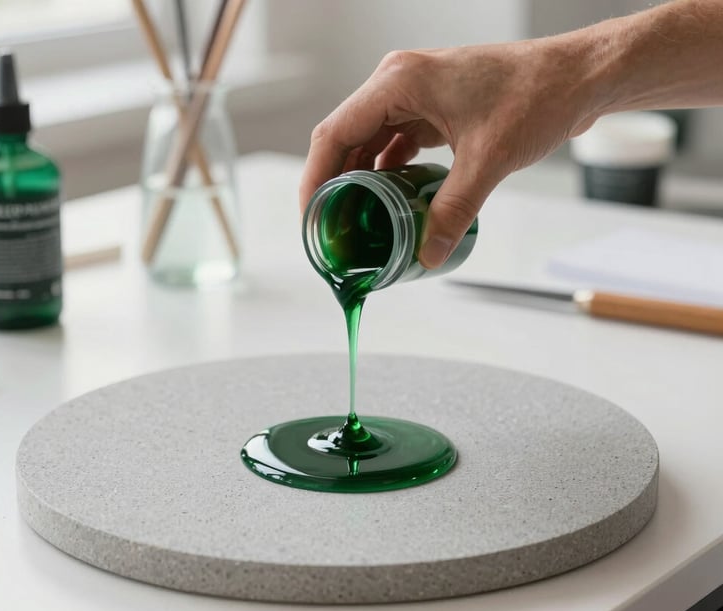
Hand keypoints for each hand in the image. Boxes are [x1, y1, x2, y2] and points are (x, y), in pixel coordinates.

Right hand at [300, 40, 602, 267]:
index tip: (312, 217)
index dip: (315, 178)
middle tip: (333, 228)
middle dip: (334, 184)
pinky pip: (394, 143)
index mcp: (399, 82)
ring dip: (360, 180)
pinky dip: (387, 173)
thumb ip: (453, 210)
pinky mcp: (431, 108)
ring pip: (368, 142)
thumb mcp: (488, 160)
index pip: (334, 133)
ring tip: (356, 221)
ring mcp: (414, 94)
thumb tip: (428, 253)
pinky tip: (390, 201)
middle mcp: (398, 83)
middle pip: (345, 139)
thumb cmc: (537, 94)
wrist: (577, 77)